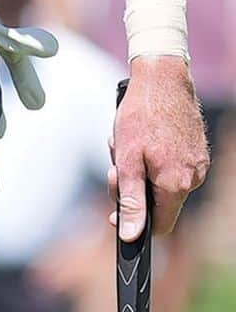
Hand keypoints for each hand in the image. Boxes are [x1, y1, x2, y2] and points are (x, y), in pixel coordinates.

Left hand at [109, 57, 208, 240]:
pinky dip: (151, 158)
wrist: (162, 77)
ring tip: (126, 143)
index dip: (135, 223)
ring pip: (162, 182)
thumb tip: (130, 234)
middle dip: (132, 187)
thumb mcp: (127, 158)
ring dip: (139, 170)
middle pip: (158, 202)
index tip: (114, 212)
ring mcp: (197, 164)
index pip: (160, 225)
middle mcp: (193, 178)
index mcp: (176, 184)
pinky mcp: (196, 151)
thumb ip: (131, 198)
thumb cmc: (141, 114)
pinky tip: (140, 137)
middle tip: (115, 164)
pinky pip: (170, 166)